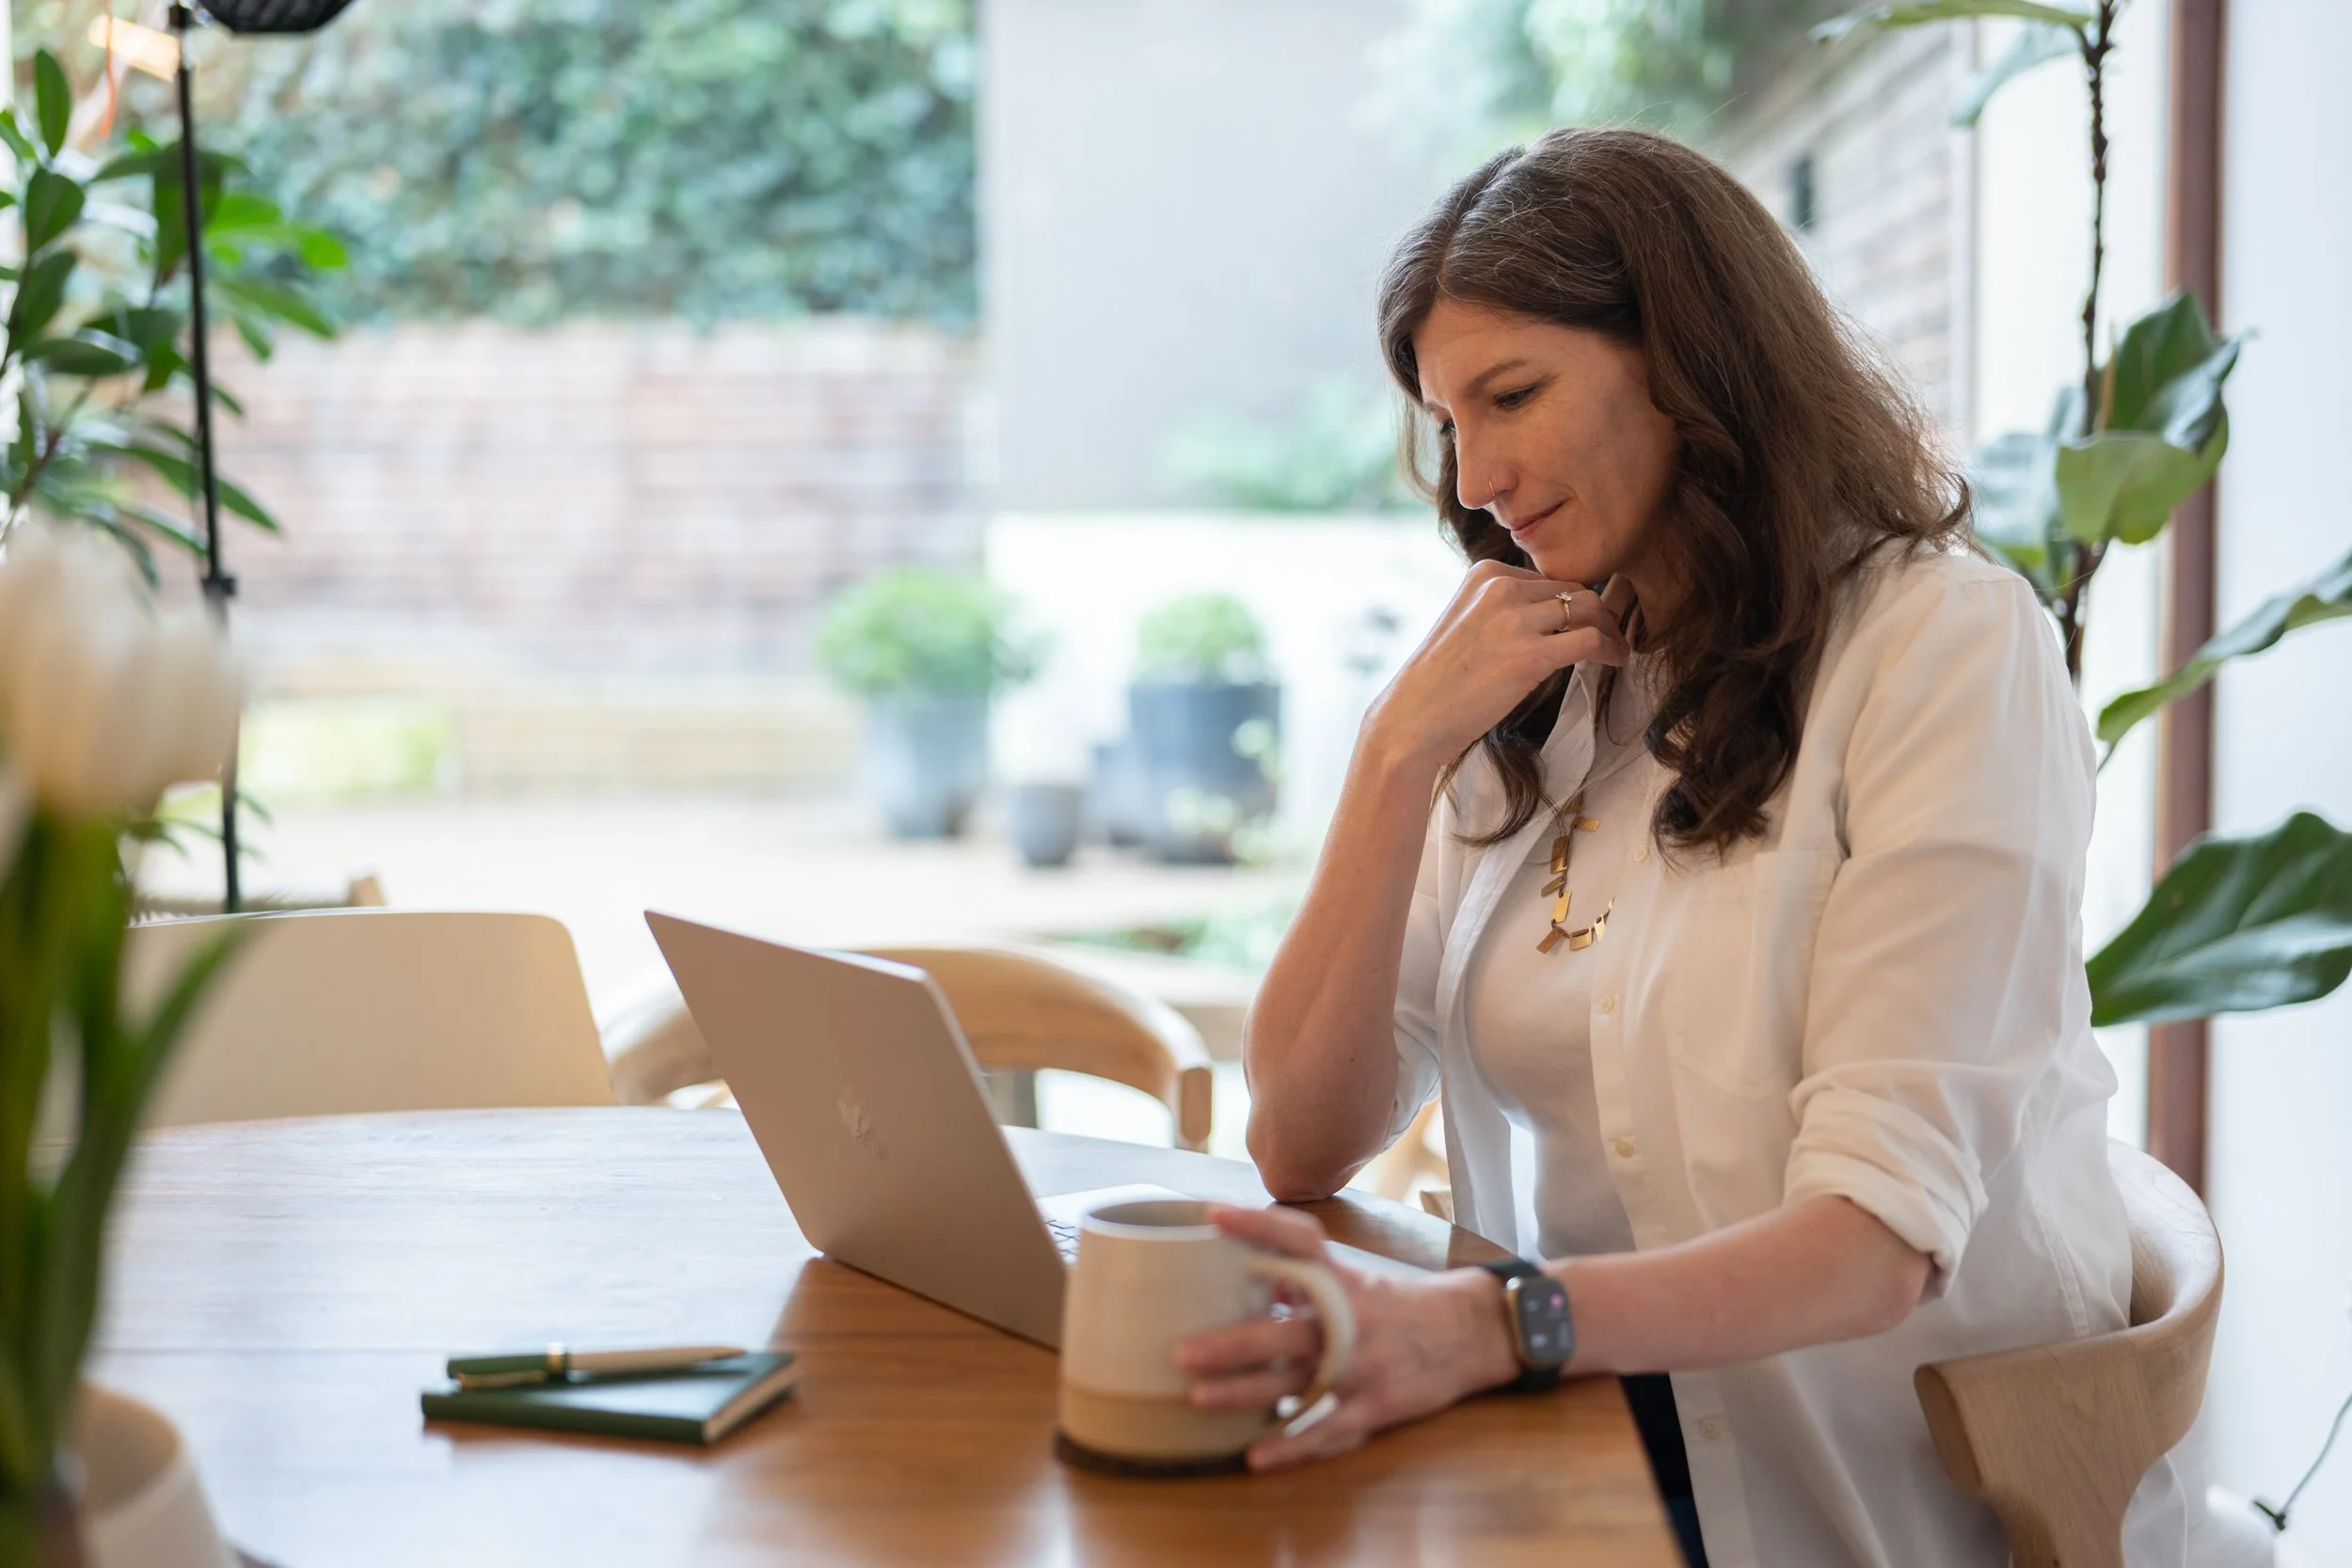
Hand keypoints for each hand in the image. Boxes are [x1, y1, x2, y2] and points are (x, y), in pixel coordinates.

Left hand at [1175, 1204, 1523, 1471]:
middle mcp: (1353, 1319)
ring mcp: (1365, 1367)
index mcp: (1344, 1280)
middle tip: (1181, 1352)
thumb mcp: (1356, 1279)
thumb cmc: (1399, 1303)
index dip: (1257, 1225)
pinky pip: (1329, 1430)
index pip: (1299, 1240)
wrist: (1470, 1332)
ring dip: (1246, 1393)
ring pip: (1299, 1384)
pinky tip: (1255, 1456)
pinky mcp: (1379, 1405)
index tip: (1212, 1215)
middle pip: (1287, 1332)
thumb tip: (1245, 1268)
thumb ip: (1301, 1278)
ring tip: (1198, 1398)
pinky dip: (1292, 1445)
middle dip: (1232, 1344)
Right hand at [1363, 560, 1628, 777]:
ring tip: (1615, 650)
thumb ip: (1503, 610)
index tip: (1584, 623)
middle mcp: (1500, 587)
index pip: (1549, 578)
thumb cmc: (1440, 683)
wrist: (1413, 719)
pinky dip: (1611, 649)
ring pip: (1590, 608)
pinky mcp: (1530, 654)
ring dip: (1610, 630)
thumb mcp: (1466, 624)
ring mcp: (1515, 619)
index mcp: (1484, 573)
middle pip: (1574, 589)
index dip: (1571, 603)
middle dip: (1596, 614)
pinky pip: (1591, 640)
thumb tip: (1555, 615)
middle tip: (1608, 638)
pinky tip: (1615, 661)